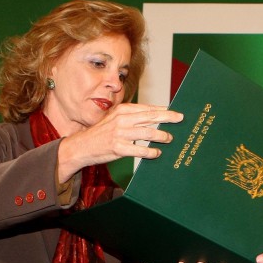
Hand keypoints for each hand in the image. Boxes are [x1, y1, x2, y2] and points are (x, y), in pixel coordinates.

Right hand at [57, 103, 183, 181]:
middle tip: (180, 119)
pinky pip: (140, 151)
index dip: (163, 110)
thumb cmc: (102, 132)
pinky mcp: (118, 148)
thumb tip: (156, 114)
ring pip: (147, 133)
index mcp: (122, 110)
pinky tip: (157, 153)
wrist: (82, 146)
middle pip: (150, 117)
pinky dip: (151, 152)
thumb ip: (133, 116)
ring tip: (170, 138)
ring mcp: (120, 134)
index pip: (147, 109)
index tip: (175, 112)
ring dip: (161, 136)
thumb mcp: (115, 118)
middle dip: (168, 118)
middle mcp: (122, 120)